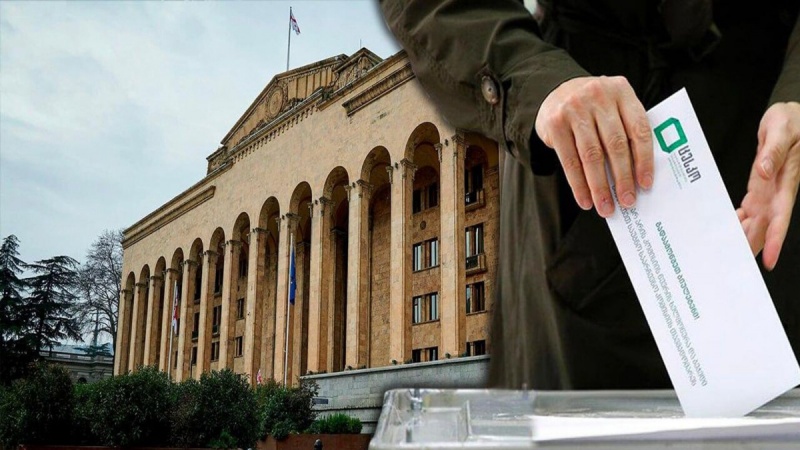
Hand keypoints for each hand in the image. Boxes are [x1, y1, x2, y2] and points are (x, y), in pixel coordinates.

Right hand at [534, 76, 653, 217]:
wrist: (555, 91)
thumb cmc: (593, 107)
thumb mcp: (613, 107)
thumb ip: (626, 130)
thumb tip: (636, 177)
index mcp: (621, 91)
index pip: (638, 129)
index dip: (644, 160)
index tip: (646, 184)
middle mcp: (598, 96)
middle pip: (615, 144)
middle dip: (622, 178)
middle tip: (627, 201)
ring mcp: (574, 109)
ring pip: (591, 155)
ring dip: (599, 187)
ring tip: (605, 206)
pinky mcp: (555, 123)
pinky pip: (569, 160)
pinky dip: (578, 184)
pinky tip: (585, 199)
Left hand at [737, 102, 799, 270]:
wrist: (792, 114)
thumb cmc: (791, 120)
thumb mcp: (781, 129)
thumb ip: (773, 151)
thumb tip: (765, 171)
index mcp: (786, 181)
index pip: (780, 217)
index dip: (774, 239)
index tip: (768, 260)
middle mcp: (778, 191)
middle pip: (765, 225)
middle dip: (752, 245)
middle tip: (733, 263)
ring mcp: (769, 190)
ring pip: (756, 221)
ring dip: (743, 236)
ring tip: (725, 252)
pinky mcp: (761, 186)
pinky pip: (750, 209)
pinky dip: (739, 220)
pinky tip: (727, 228)